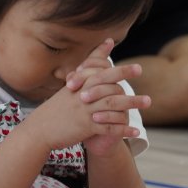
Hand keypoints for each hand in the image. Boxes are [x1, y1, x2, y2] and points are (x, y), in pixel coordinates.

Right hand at [27, 58, 148, 153]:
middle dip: (126, 76)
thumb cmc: (56, 110)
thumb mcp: (68, 90)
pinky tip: (136, 131)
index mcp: (78, 86)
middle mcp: (82, 95)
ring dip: (132, 103)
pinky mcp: (85, 126)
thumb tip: (94, 56)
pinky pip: (108, 127)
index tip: (136, 66)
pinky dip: (123, 129)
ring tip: (148, 101)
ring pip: (112, 104)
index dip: (117, 69)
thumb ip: (83, 72)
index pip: (100, 73)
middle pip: (108, 84)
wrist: (39, 130)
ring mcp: (84, 110)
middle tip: (142, 71)